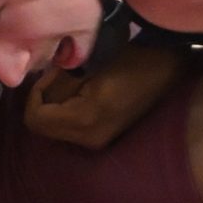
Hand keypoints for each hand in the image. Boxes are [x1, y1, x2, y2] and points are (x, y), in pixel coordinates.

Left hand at [22, 43, 188, 148]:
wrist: (168, 69)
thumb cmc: (130, 59)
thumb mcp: (87, 65)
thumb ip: (57, 82)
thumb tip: (38, 92)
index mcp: (85, 120)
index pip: (36, 119)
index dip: (35, 94)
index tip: (51, 73)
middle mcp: (89, 139)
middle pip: (43, 128)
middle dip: (44, 100)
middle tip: (60, 75)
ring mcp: (98, 142)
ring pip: (54, 129)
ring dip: (55, 105)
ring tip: (74, 81)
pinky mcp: (103, 139)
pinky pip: (69, 128)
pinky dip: (66, 111)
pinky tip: (82, 92)